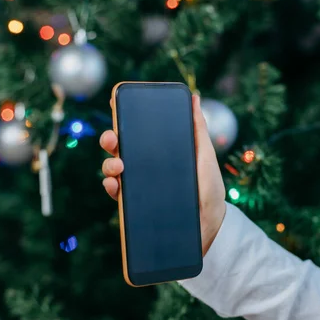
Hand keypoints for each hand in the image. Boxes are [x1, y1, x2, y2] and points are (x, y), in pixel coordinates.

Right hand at [100, 94, 226, 255]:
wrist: (210, 222)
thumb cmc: (209, 187)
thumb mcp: (204, 155)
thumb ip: (197, 128)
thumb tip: (195, 96)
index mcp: (158, 150)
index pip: (136, 131)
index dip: (123, 117)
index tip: (114, 103)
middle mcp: (144, 166)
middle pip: (119, 148)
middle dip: (110, 139)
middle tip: (113, 138)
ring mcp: (138, 185)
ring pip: (113, 169)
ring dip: (109, 164)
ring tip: (118, 166)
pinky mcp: (135, 205)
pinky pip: (116, 193)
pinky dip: (111, 186)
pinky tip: (115, 184)